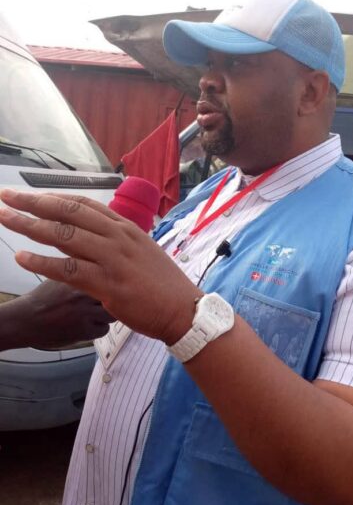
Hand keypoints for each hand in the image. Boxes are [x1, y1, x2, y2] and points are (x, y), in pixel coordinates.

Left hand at [0, 190, 201, 343]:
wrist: (183, 308)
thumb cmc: (162, 283)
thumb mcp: (140, 252)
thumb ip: (114, 242)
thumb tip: (85, 238)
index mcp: (125, 227)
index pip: (83, 204)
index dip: (53, 197)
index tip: (30, 196)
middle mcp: (117, 236)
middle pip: (68, 213)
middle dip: (33, 203)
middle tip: (6, 197)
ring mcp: (113, 258)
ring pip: (64, 236)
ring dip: (30, 226)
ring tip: (5, 219)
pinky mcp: (108, 283)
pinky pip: (69, 269)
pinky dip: (42, 262)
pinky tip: (22, 258)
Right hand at [23, 279, 114, 348]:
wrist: (26, 320)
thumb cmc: (44, 298)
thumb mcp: (61, 276)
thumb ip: (81, 270)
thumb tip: (100, 266)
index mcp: (79, 276)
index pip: (108, 275)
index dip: (114, 280)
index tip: (114, 283)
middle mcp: (84, 293)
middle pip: (115, 295)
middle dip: (115, 298)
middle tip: (108, 300)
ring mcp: (86, 313)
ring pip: (113, 314)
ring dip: (108, 314)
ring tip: (96, 313)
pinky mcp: (85, 331)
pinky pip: (104, 330)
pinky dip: (99, 328)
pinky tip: (89, 325)